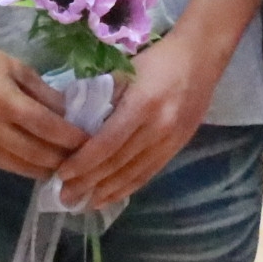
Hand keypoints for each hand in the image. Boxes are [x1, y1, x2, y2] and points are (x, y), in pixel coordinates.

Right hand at [0, 32, 85, 179]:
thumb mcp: (15, 67)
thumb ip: (43, 93)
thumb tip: (70, 116)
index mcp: (2, 99)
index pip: (46, 127)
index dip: (71, 138)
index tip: (93, 142)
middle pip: (36, 153)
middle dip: (64, 159)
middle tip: (87, 160)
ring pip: (21, 166)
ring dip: (47, 169)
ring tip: (69, 167)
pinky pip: (4, 166)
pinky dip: (26, 168)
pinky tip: (42, 166)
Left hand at [53, 32, 218, 209]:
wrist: (200, 58)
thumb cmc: (156, 60)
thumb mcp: (125, 73)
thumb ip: (101, 99)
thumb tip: (71, 124)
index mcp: (142, 105)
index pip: (107, 143)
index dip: (83, 163)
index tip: (62, 176)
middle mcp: (158, 127)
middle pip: (118, 163)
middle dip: (89, 183)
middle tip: (65, 197)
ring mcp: (171, 140)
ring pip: (134, 174)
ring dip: (108, 191)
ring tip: (84, 203)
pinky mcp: (179, 146)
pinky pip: (150, 173)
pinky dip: (129, 187)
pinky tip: (111, 196)